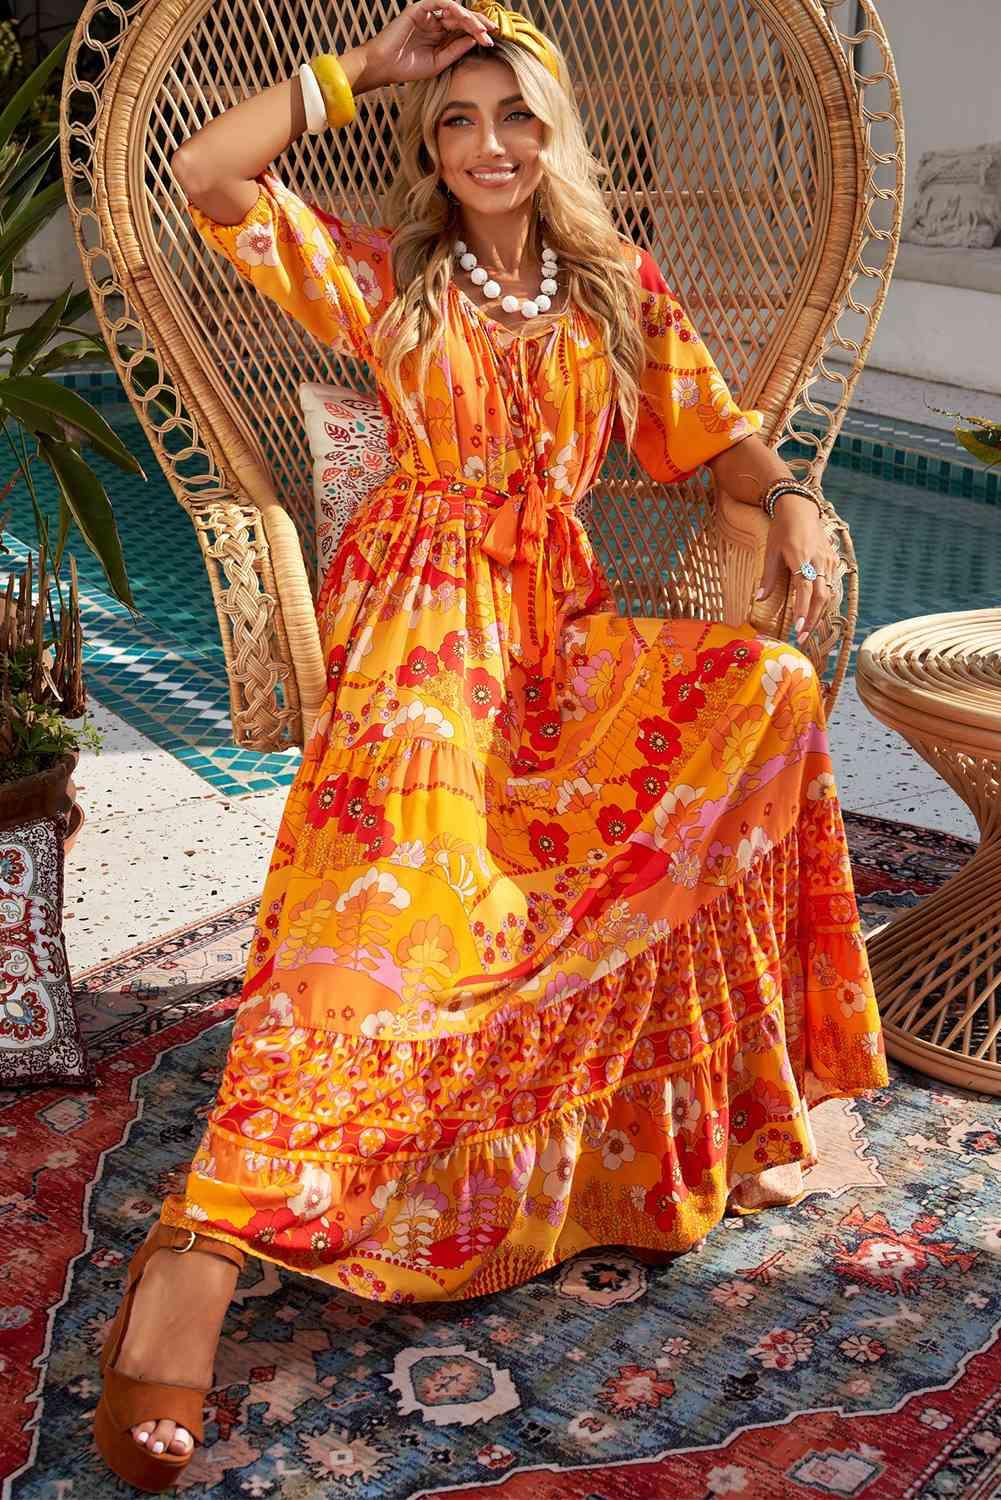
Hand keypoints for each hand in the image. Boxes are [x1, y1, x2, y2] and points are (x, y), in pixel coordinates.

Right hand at [362, 0, 498, 87]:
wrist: (384, 67)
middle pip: (462, 18)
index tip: (491, 42)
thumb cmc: (407, 67)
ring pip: (455, 10)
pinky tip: (465, 20)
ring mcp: (427, 15)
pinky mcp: (419, 8)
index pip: (462, 30)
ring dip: (470, 18)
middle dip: (479, 24)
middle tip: (492, 32)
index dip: (478, 34)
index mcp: (439, 36)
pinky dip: (455, 9)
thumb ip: (456, 50)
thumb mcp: (439, 62)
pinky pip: (441, 3)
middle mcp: (435, 22)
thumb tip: (475, 39)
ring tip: (482, 29)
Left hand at [756, 492, 840, 645]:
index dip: (803, 610)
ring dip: (819, 613)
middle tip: (802, 638)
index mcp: (802, 559)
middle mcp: (819, 561)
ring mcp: (828, 561)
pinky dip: (825, 600)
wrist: (800, 508)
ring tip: (807, 630)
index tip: (799, 628)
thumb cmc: (782, 529)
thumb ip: (768, 577)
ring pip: (829, 593)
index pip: (806, 590)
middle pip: (821, 597)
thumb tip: (759, 600)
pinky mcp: (832, 560)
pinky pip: (832, 584)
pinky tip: (816, 612)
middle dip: (813, 619)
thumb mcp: (771, 552)